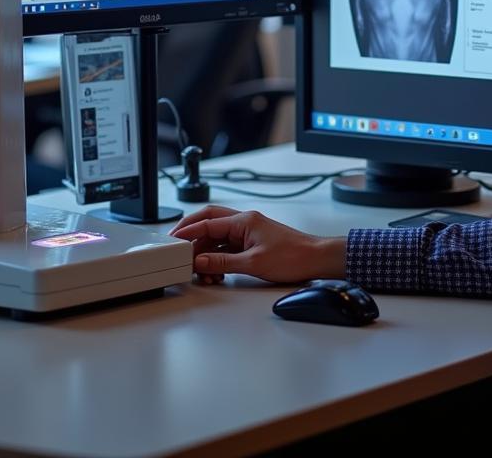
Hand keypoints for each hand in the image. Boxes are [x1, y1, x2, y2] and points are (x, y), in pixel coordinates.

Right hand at [170, 206, 344, 284]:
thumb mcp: (253, 263)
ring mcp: (249, 232)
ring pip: (218, 237)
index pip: (207, 222)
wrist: (317, 259)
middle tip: (178, 248)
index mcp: (244, 220)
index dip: (188, 232)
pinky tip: (216, 272)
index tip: (174, 241)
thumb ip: (223, 262)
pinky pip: (229, 247)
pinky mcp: (253, 243)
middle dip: (192, 235)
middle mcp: (244, 222)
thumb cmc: (293, 256)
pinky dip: (219, 258)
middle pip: (210, 223)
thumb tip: (200, 261)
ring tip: (201, 270)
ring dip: (207, 251)